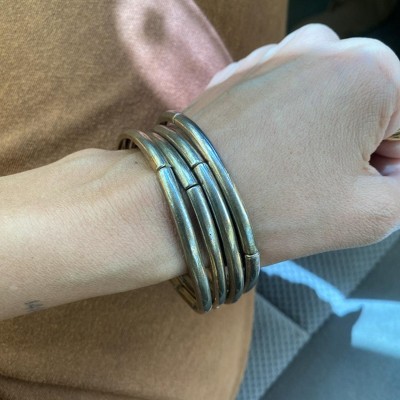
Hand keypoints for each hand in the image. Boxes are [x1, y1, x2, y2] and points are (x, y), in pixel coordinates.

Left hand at [184, 24, 399, 264]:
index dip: (386, 167)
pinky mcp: (240, 72)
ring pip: (321, 103)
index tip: (352, 188)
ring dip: (317, 138)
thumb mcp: (369, 214)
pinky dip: (281, 128)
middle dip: (352, 149)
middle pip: (364, 109)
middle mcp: (322, 47)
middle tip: (316, 185)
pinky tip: (261, 157)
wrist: (183, 197)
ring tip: (285, 173)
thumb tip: (390, 172)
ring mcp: (273, 54)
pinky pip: (281, 101)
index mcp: (371, 71)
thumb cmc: (276, 205)